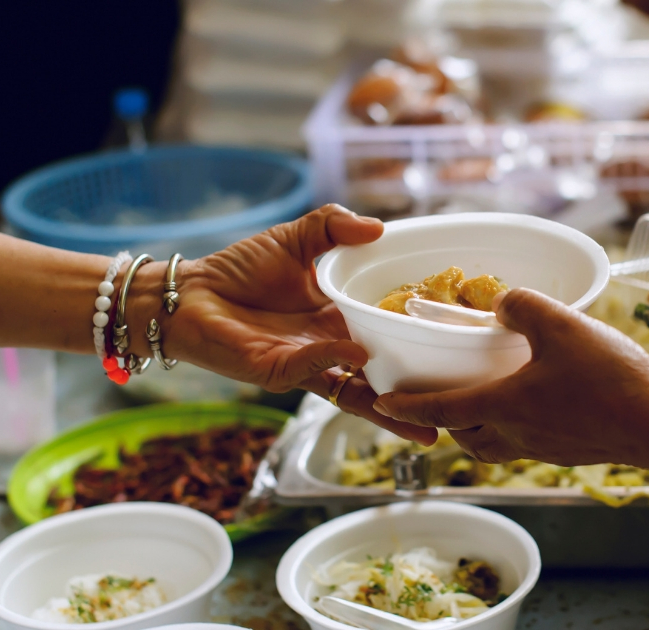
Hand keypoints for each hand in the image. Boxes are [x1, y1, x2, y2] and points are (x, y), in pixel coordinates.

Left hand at [165, 204, 435, 443]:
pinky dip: (338, 361)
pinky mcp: (281, 373)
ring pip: (360, 393)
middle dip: (418, 396)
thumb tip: (378, 226)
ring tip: (426, 421)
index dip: (419, 340)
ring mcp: (309, 365)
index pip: (389, 334)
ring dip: (391, 408)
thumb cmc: (238, 270)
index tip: (459, 345)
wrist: (189, 293)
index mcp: (340, 318)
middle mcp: (332, 347)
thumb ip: (333, 227)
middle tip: (458, 404)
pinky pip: (317, 371)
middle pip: (385, 377)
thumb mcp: (296, 238)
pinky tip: (361, 356)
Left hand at [373, 289, 648, 464]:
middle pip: (463, 436)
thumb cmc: (609, 378)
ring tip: (483, 399)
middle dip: (443, 420)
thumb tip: (501, 302)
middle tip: (437, 396)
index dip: (407, 406)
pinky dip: (514, 425)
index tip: (382, 403)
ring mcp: (544, 448)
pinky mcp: (569, 451)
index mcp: (502, 406)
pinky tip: (535, 400)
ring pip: (494, 444)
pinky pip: (526, 442)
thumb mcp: (561, 324)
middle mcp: (516, 435)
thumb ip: (522, 305)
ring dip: (478, 427)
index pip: (439, 410)